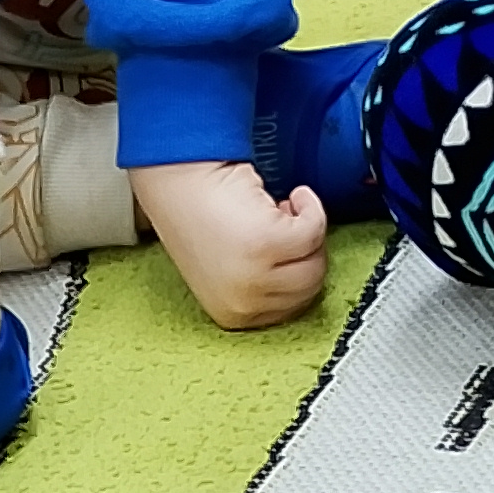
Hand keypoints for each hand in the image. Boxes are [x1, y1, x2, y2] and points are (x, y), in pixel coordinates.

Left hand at [129, 159, 327, 328]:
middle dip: (307, 252)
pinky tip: (294, 196)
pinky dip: (311, 209)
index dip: (297, 269)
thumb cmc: (202, 214)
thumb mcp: (231, 268)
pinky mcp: (264, 244)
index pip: (294, 307)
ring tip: (284, 211)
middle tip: (286, 224)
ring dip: (309, 231)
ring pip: (315, 263)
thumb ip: (265, 281)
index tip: (286, 246)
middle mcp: (242, 302)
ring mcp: (253, 277)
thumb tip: (305, 266)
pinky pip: (313, 232)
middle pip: (310, 288)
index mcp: (232, 314)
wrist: (178, 178)